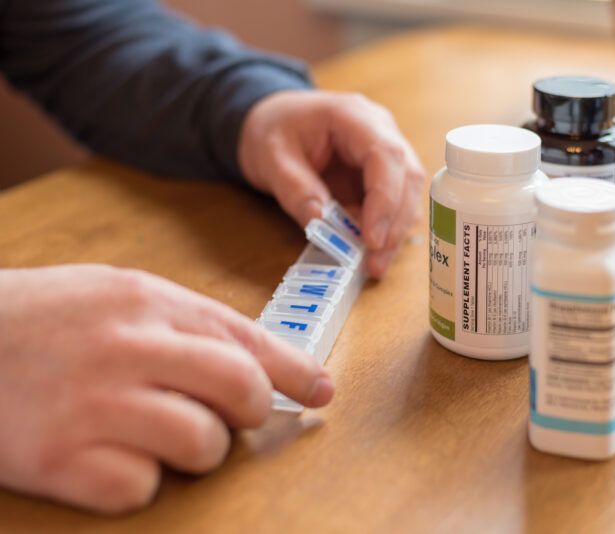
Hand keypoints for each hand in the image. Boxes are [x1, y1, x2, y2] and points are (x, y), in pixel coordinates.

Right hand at [0, 265, 332, 513]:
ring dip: (195, 450)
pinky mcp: (61, 461)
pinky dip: (136, 480)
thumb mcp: (119, 297)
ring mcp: (94, 405)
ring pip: (203, 446)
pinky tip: (108, 456)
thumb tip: (260, 366)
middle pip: (240, 390)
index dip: (296, 371)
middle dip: (251, 412)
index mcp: (148, 302)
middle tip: (232, 416)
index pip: (247, 339)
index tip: (322, 392)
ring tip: (155, 434)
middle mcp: (128, 348)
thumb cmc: (44, 320)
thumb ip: (188, 326)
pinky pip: (142, 488)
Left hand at [238, 90, 425, 277]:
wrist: (273, 119)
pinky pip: (396, 204)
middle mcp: (381, 130)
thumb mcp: (271, 157)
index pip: (386, 155)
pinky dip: (387, 231)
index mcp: (354, 116)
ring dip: (395, 232)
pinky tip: (372, 254)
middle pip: (408, 176)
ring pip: (409, 194)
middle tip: (376, 262)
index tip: (372, 238)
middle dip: (395, 223)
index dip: (385, 199)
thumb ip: (294, 188)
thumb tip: (319, 222)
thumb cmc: (272, 129)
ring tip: (374, 265)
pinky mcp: (384, 174)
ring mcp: (387, 152)